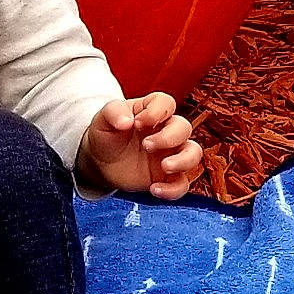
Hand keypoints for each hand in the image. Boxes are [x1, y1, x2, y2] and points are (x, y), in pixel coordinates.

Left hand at [80, 92, 202, 199]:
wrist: (100, 162)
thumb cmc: (106, 135)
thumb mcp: (103, 119)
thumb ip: (113, 113)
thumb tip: (126, 121)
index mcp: (151, 111)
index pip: (166, 103)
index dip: (156, 111)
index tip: (137, 122)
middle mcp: (166, 131)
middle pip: (184, 128)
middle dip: (168, 137)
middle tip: (146, 145)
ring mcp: (170, 154)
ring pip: (193, 154)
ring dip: (183, 160)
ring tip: (164, 166)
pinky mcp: (167, 177)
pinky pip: (182, 184)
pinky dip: (173, 190)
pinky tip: (155, 189)